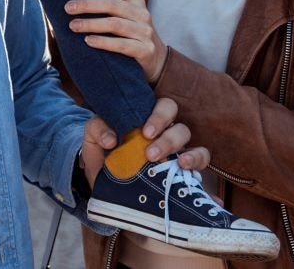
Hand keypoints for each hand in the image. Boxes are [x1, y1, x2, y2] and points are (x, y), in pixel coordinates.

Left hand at [67, 0, 166, 81]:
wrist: (158, 59)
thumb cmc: (136, 28)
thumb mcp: (131, 5)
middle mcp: (141, 13)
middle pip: (112, 4)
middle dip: (87, 4)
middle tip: (67, 7)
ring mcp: (144, 31)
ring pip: (115, 24)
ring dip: (91, 24)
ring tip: (72, 25)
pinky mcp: (144, 50)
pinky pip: (121, 45)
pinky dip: (103, 42)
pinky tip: (87, 41)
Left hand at [78, 96, 208, 186]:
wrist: (104, 188)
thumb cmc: (102, 158)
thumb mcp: (92, 143)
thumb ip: (95, 130)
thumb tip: (110, 138)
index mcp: (144, 118)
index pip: (162, 106)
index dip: (159, 116)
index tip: (146, 133)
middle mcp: (163, 131)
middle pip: (176, 119)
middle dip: (168, 134)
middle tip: (151, 152)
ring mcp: (175, 149)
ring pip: (187, 137)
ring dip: (183, 148)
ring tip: (171, 162)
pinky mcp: (183, 169)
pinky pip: (201, 159)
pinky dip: (197, 161)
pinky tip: (186, 168)